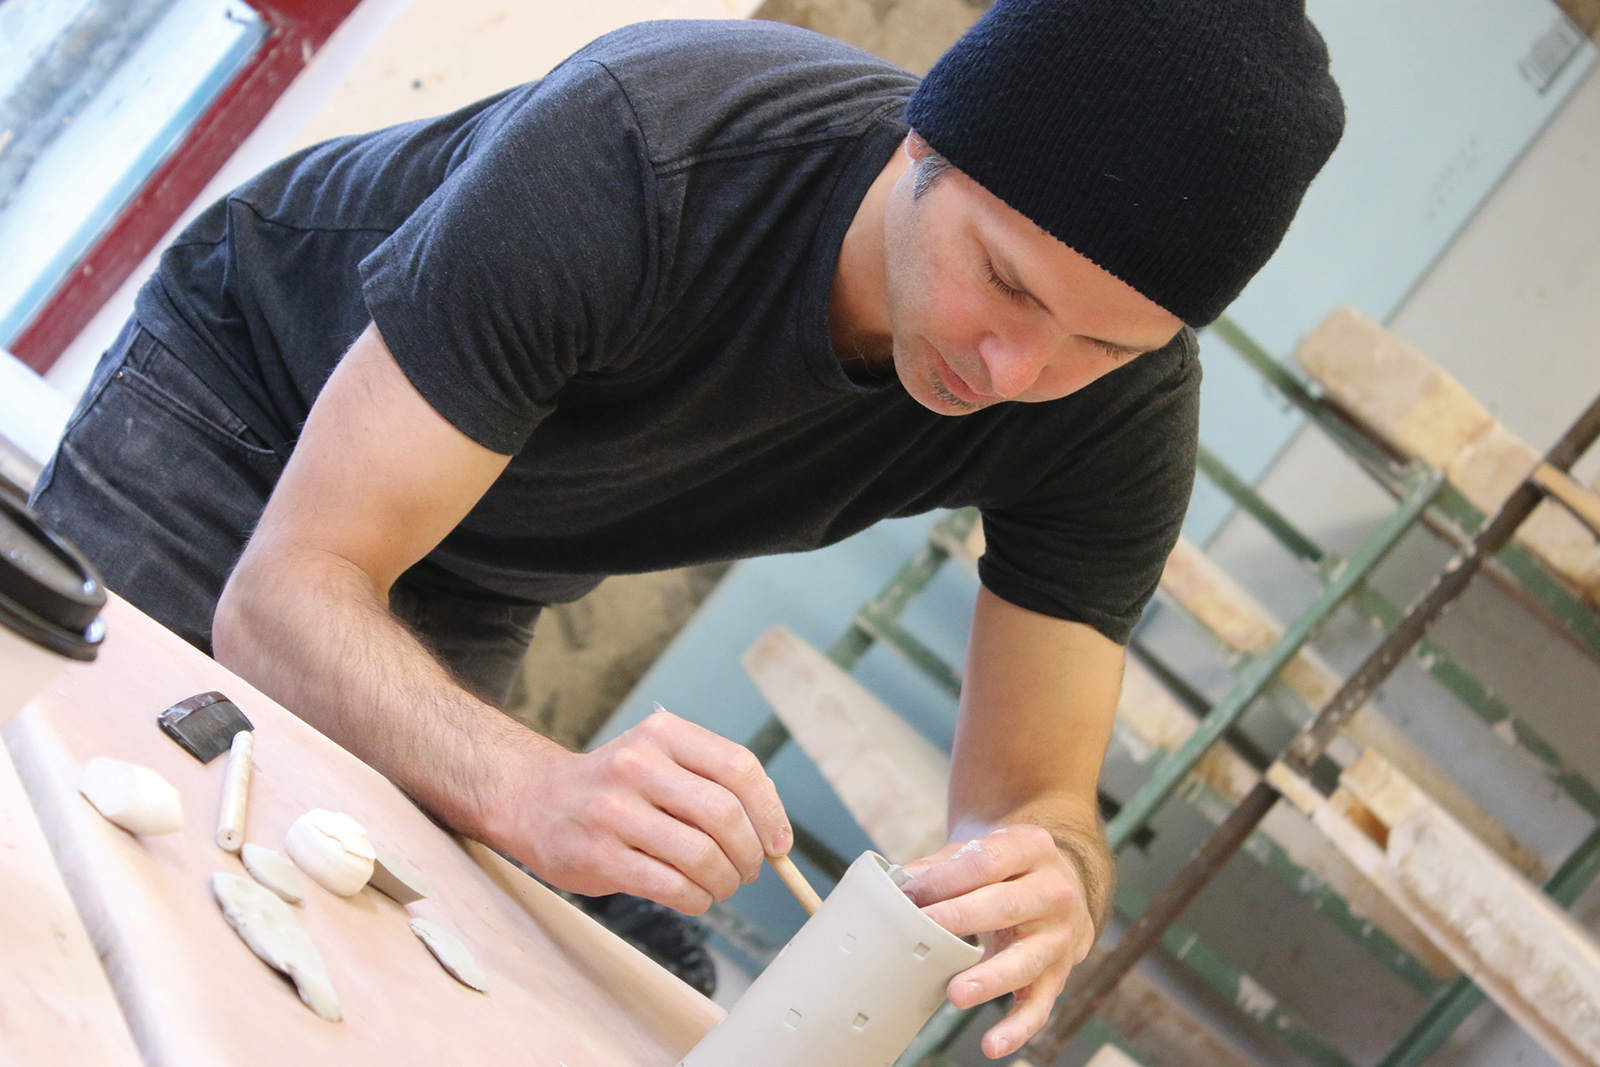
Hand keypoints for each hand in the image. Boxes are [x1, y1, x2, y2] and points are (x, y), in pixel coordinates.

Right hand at [509, 707, 791, 913]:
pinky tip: (695, 896)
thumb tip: (773, 829)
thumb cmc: (616, 786)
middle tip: (749, 870)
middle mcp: (638, 764)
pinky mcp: (599, 856)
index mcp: (663, 734)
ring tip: (721, 885)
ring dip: (725, 881)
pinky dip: (696, 899)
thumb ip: (712, 781)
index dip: (769, 811)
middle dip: (750, 854)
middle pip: (724, 815)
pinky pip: (671, 886)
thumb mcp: (660, 757)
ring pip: (701, 856)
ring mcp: (614, 811)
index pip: (739, 767)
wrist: (536, 801)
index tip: (779, 843)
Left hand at [900, 824, 1094, 1058]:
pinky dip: (1017, 1028)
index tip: (908, 895)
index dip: (945, 879)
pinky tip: (992, 1044)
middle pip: (1006, 905)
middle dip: (962, 919)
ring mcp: (1060, 935)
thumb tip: (895, 885)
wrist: (1062, 880)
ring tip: (956, 993)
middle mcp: (1053, 890)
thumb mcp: (983, 850)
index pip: (985, 861)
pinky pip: (1040, 1005)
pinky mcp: (1059, 973)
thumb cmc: (1008, 867)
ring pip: (1026, 960)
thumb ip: (940, 867)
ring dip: (990, 978)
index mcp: (1031, 847)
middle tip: (926, 932)